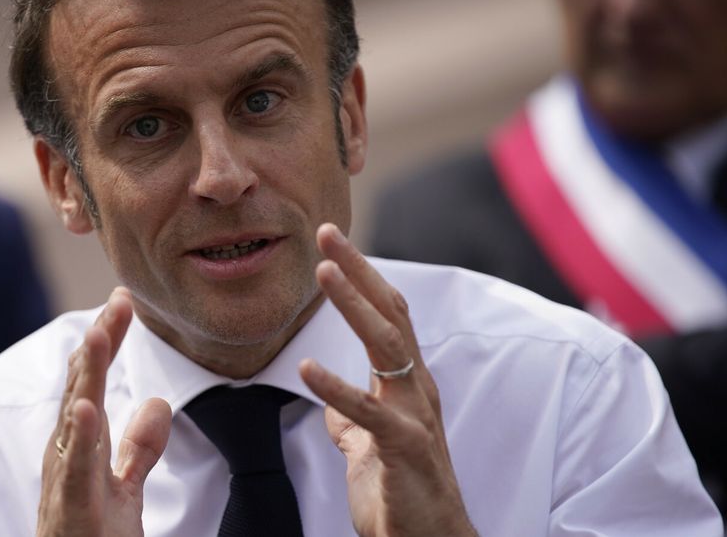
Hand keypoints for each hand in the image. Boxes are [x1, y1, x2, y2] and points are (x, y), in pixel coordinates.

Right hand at [37, 287, 171, 536]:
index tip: (123, 301)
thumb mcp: (123, 490)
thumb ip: (138, 449)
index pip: (91, 382)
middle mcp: (65, 457)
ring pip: (74, 420)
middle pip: (81, 388)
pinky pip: (74, 471)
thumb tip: (157, 402)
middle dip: (98, 344)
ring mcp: (64, 483)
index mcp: (78, 447)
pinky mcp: (72, 511)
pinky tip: (87, 407)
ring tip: (99, 336)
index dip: (106, 342)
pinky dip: (79, 437)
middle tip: (118, 300)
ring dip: (86, 376)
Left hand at [298, 224, 475, 536]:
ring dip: (355, 308)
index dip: (362, 276)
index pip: (388, 315)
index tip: (332, 242)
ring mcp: (415, 417)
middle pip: (391, 314)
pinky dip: (338, 388)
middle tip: (327, 232)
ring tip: (323, 274)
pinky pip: (369, 413)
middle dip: (358, 271)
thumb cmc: (402, 494)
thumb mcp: (370, 448)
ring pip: (388, 348)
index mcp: (408, 384)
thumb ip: (355, 421)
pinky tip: (308, 368)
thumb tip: (334, 406)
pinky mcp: (405, 449)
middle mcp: (417, 390)